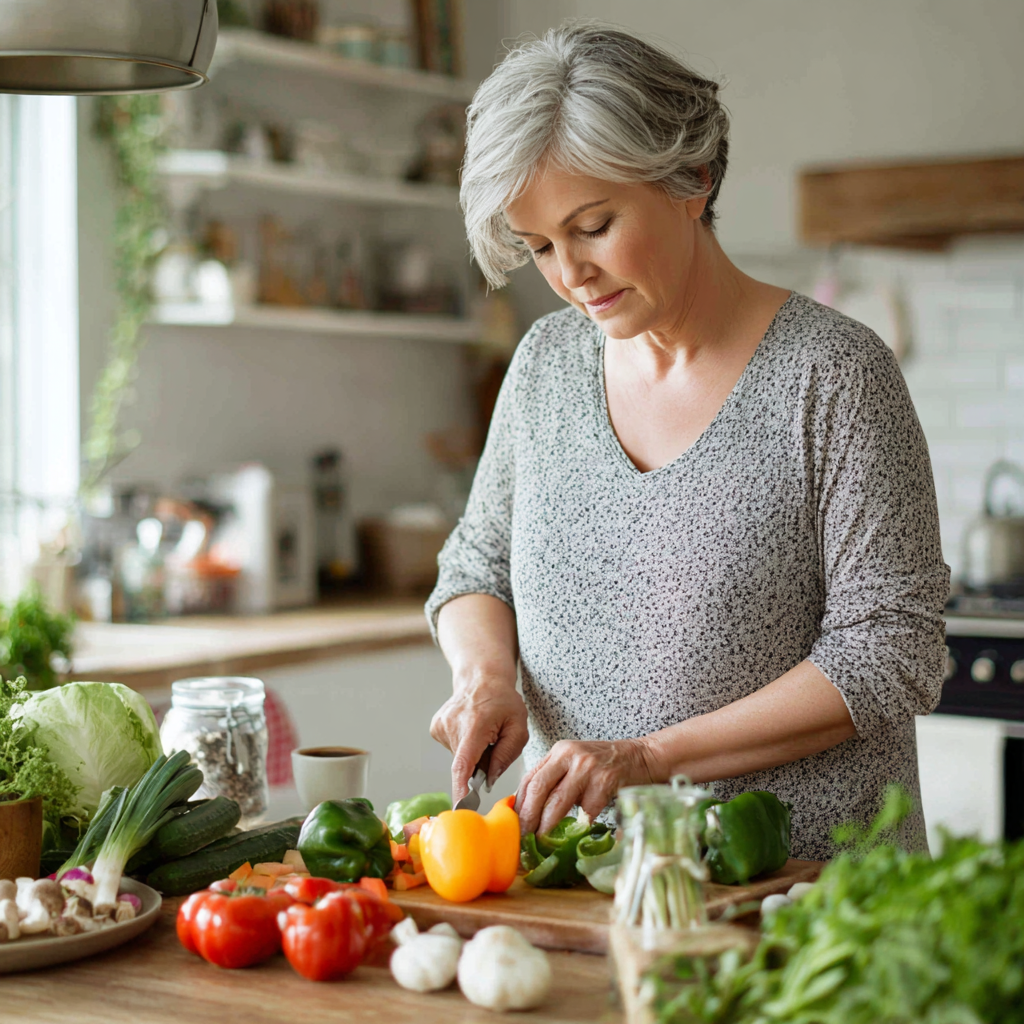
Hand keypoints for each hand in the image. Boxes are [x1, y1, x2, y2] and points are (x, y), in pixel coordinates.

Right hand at [430, 676, 528, 801]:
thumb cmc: (503, 701)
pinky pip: (453, 749)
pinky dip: (464, 746)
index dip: (461, 788)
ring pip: (459, 757)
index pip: (464, 763)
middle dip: (480, 765)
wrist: (481, 677)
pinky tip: (470, 729)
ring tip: (482, 733)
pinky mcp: (436, 728)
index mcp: (476, 723)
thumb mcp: (518, 726)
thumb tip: (489, 780)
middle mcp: (453, 724)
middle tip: (493, 745)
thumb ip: (506, 755)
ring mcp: (441, 725)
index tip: (460, 807)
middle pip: (465, 763)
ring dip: (473, 754)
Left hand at [515, 738, 655, 834]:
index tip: (514, 823)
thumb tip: (529, 810)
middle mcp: (570, 755)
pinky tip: (579, 830)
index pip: (530, 778)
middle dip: (528, 817)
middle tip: (523, 836)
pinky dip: (581, 824)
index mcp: (559, 751)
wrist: (641, 757)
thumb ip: (556, 779)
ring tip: (542, 839)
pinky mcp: (604, 780)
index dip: (519, 804)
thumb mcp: (576, 764)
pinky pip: (586, 811)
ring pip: (558, 802)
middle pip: (538, 788)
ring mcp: (587, 766)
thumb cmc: (606, 765)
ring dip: (547, 825)